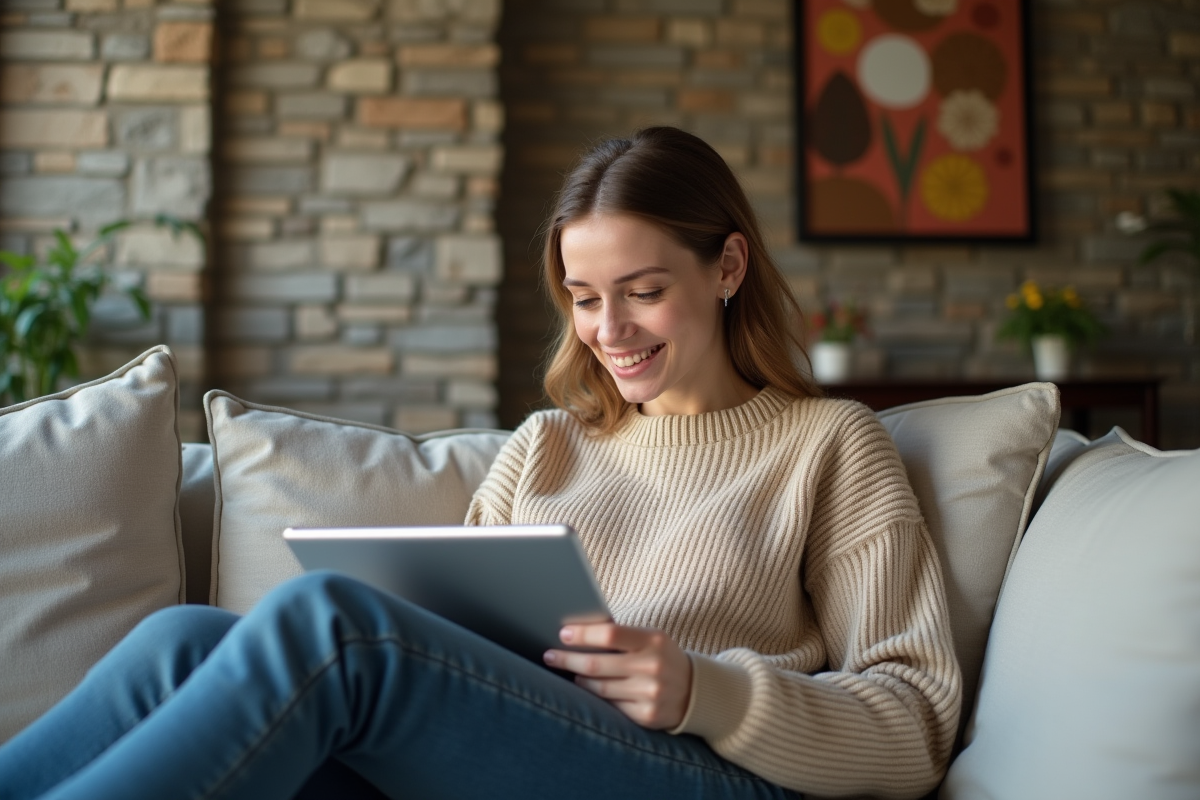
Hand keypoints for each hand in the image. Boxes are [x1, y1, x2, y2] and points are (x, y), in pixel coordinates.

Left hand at [543, 623, 692, 729]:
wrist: (695, 691)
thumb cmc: (662, 657)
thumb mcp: (651, 639)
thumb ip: (621, 636)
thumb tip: (576, 634)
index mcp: (653, 641)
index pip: (610, 635)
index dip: (582, 635)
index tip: (563, 634)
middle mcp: (653, 667)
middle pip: (596, 664)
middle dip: (567, 660)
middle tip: (549, 655)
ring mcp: (650, 694)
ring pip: (598, 688)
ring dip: (578, 679)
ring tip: (569, 672)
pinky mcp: (646, 716)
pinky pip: (609, 706)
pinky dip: (595, 698)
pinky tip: (586, 690)